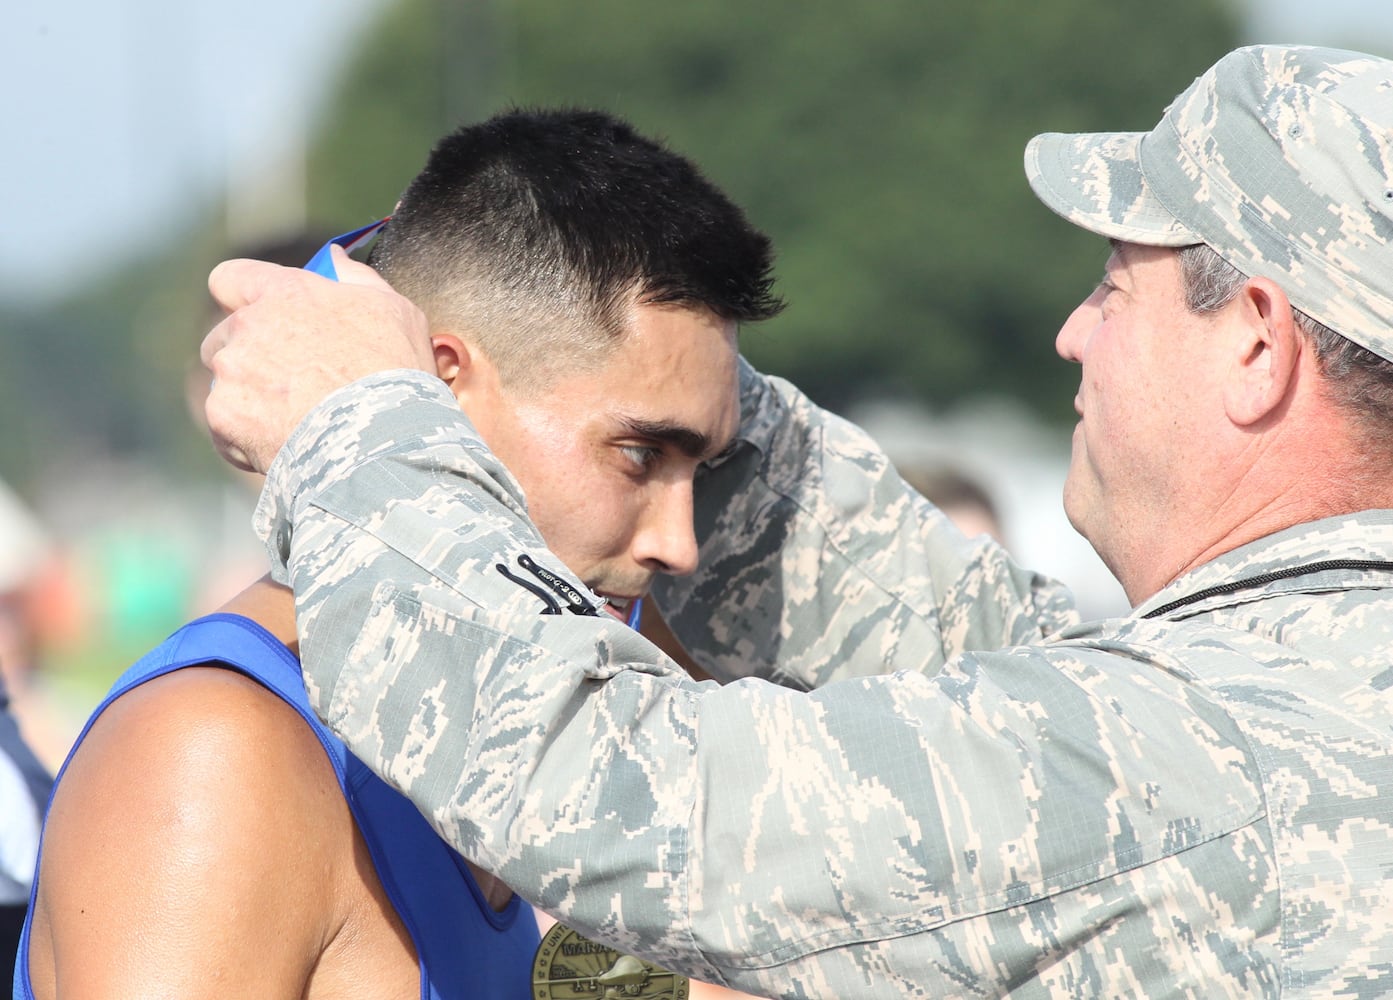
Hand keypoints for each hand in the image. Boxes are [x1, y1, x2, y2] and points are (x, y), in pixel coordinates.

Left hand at [201, 246, 434, 472]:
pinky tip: (286, 449)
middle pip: (223, 336)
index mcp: (286, 294)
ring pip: (224, 385)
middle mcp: (248, 327)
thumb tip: (334, 258)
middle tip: (287, 383)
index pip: (230, 278)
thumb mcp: (395, 312)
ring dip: (248, 400)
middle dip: (246, 356)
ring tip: (293, 424)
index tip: (259, 317)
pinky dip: (248, 441)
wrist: (380, 440)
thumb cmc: (394, 373)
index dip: (241, 298)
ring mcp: (232, 373)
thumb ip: (357, 278)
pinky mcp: (224, 418)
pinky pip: (224, 431)